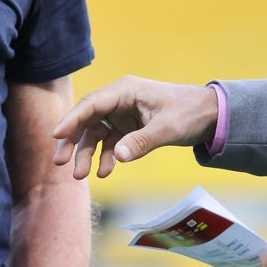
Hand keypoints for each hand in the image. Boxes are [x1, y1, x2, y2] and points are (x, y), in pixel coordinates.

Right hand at [51, 76, 218, 179]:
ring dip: (87, 153)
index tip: (56, 135)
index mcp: (125, 91)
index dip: (72, 119)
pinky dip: (106, 156)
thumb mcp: (167, 128)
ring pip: (96, 133)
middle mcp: (119, 100)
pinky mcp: (129, 127)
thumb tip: (118, 157)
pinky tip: (105, 171)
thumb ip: (142, 142)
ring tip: (80, 176)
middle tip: (60, 163)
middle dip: (73, 141)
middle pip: (87, 119)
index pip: (91, 104)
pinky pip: (111, 142)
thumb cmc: (189, 113)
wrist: (210, 116)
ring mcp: (123, 114)